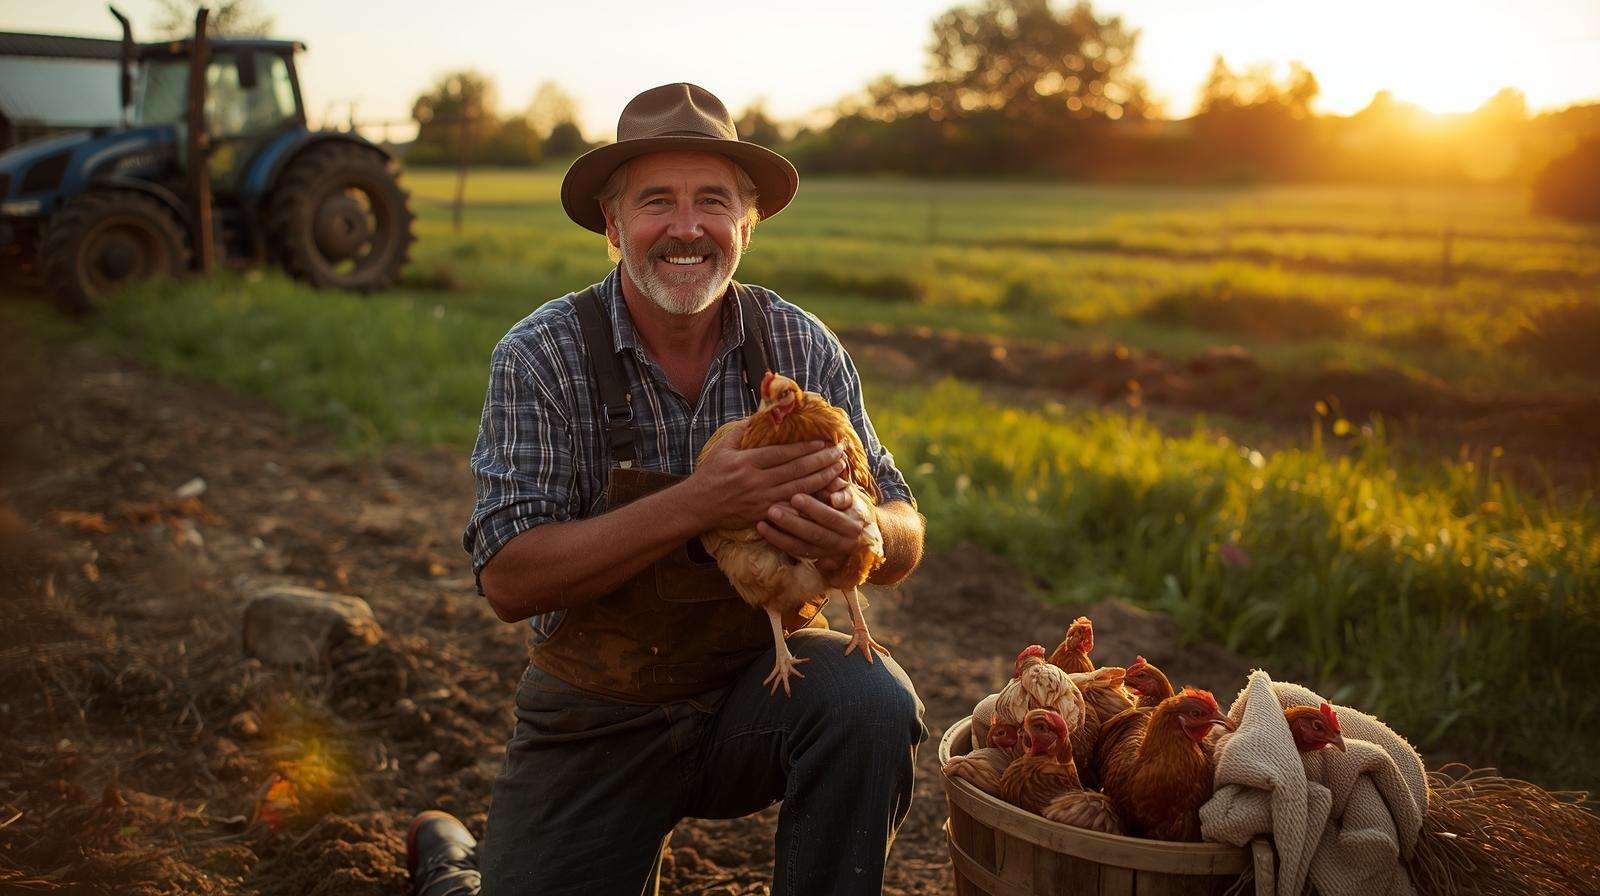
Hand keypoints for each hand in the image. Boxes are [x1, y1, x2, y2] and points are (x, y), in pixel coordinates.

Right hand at [686, 420, 847, 530]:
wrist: (697, 505)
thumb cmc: (710, 474)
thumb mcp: (723, 447)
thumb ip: (743, 429)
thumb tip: (762, 412)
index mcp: (747, 462)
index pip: (783, 454)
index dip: (806, 448)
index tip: (824, 442)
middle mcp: (757, 482)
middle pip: (796, 471)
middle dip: (822, 461)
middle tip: (840, 453)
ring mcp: (762, 501)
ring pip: (799, 490)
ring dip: (822, 479)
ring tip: (839, 470)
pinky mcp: (765, 515)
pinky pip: (793, 508)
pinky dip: (811, 502)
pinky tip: (826, 496)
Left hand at [757, 485, 870, 569]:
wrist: (856, 528)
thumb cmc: (846, 502)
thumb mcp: (847, 493)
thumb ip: (840, 491)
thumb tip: (835, 499)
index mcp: (853, 525)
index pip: (831, 517)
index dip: (814, 508)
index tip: (795, 497)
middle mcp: (844, 543)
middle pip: (815, 534)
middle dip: (792, 523)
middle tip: (773, 510)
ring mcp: (829, 553)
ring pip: (802, 547)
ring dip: (780, 535)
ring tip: (762, 522)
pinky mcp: (816, 558)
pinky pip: (794, 551)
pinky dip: (778, 541)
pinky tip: (763, 530)